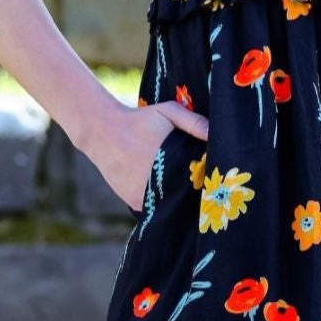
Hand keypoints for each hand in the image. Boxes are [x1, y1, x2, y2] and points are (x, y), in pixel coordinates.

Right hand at [107, 98, 209, 212]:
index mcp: (172, 163)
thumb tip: (216, 134)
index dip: (209, 181)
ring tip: (181, 185)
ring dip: (179, 199)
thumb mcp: (168, 112)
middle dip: (196, 192)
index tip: (215, 177)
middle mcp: (160, 184)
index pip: (201, 181)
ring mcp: (147, 196)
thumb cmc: (140, 120)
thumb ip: (193, 122)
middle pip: (188, 196)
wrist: (103, 133)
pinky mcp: (136, 203)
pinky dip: (163, 203)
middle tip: (202, 184)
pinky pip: (157, 208)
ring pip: (172, 205)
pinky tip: (164, 189)